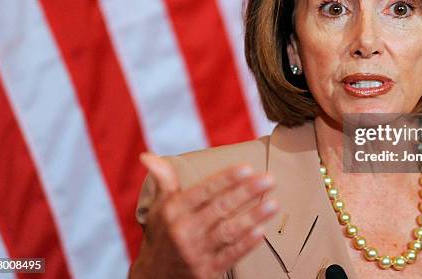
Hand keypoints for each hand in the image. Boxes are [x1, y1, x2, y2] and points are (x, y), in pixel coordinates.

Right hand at [130, 153, 277, 278]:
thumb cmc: (163, 234)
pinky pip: (230, 255)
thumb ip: (163, 180)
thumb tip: (148, 155)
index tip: (247, 168)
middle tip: (269, 179)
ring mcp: (195, 252)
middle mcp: (183, 230)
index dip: (226, 179)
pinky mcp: (206, 272)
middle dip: (246, 192)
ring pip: (229, 231)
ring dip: (253, 216)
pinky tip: (262, 231)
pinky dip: (246, 243)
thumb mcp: (159, 207)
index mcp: (173, 211)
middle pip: (220, 207)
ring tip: (274, 203)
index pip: (203, 190)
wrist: (154, 277)